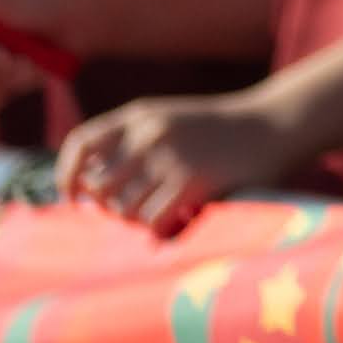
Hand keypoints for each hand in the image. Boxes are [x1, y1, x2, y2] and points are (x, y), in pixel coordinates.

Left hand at [61, 93, 294, 234]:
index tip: (72, 197)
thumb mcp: (172, 119)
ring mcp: (170, 157)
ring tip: (160, 213)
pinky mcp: (192, 181)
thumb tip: (93, 186)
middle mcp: (149, 133)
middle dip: (109, 206)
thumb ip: (135, 141)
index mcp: (140, 115)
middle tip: (131, 210)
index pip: (82, 144)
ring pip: (125, 208)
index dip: (68, 174)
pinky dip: (159, 227)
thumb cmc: (220, 130)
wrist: (274, 124)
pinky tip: (177, 219)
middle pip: (100, 186)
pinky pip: (153, 219)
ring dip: (137, 219)